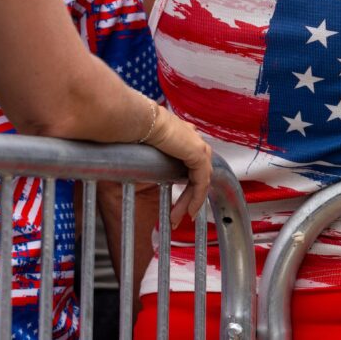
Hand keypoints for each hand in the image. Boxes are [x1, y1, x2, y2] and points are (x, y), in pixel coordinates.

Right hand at [144, 105, 212, 224]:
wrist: (142, 121)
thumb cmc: (138, 131)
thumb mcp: (148, 151)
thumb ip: (152, 161)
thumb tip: (138, 171)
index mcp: (184, 138)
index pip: (192, 166)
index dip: (187, 187)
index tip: (177, 204)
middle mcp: (194, 141)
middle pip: (197, 177)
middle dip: (187, 200)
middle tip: (177, 217)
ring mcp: (199, 147)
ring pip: (200, 182)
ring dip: (190, 202)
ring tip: (179, 218)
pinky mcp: (199, 154)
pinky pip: (201, 182)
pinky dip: (197, 198)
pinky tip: (190, 210)